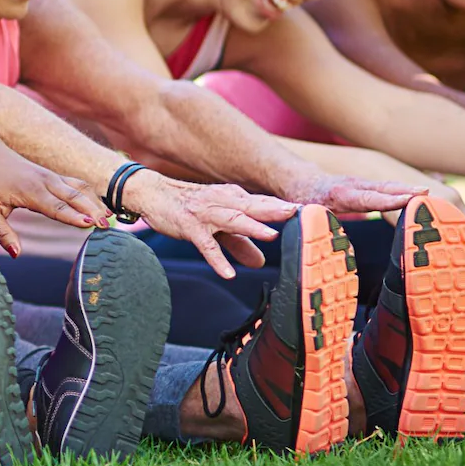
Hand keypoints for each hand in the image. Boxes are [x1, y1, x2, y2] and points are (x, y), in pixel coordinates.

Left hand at [0, 150, 102, 257]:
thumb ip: (1, 233)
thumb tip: (16, 254)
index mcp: (30, 192)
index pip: (55, 206)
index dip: (73, 216)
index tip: (90, 224)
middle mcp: (45, 182)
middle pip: (74, 197)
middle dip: (93, 210)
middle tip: (108, 227)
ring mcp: (53, 177)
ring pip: (81, 189)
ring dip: (97, 203)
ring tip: (110, 220)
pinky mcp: (56, 177)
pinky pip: (79, 185)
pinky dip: (93, 196)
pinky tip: (103, 209)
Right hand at [125, 172, 294, 279]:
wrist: (151, 192)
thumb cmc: (187, 207)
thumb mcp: (218, 225)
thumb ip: (240, 243)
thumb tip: (261, 262)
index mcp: (233, 198)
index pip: (264, 203)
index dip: (286, 208)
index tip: (313, 214)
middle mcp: (222, 202)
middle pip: (252, 207)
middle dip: (275, 211)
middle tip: (299, 215)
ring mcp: (205, 213)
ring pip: (231, 220)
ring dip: (251, 227)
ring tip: (271, 235)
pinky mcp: (188, 226)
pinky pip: (205, 244)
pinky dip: (216, 258)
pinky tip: (227, 273)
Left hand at [278, 170, 422, 215]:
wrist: (301, 179)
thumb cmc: (302, 198)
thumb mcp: (300, 210)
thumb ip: (305, 218)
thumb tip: (307, 226)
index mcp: (340, 194)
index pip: (367, 198)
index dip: (388, 200)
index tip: (409, 198)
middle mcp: (355, 186)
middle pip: (385, 188)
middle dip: (408, 191)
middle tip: (430, 194)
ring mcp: (363, 184)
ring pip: (390, 187)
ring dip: (411, 190)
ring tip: (435, 196)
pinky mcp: (368, 187)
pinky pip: (389, 189)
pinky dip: (407, 192)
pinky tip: (425, 197)